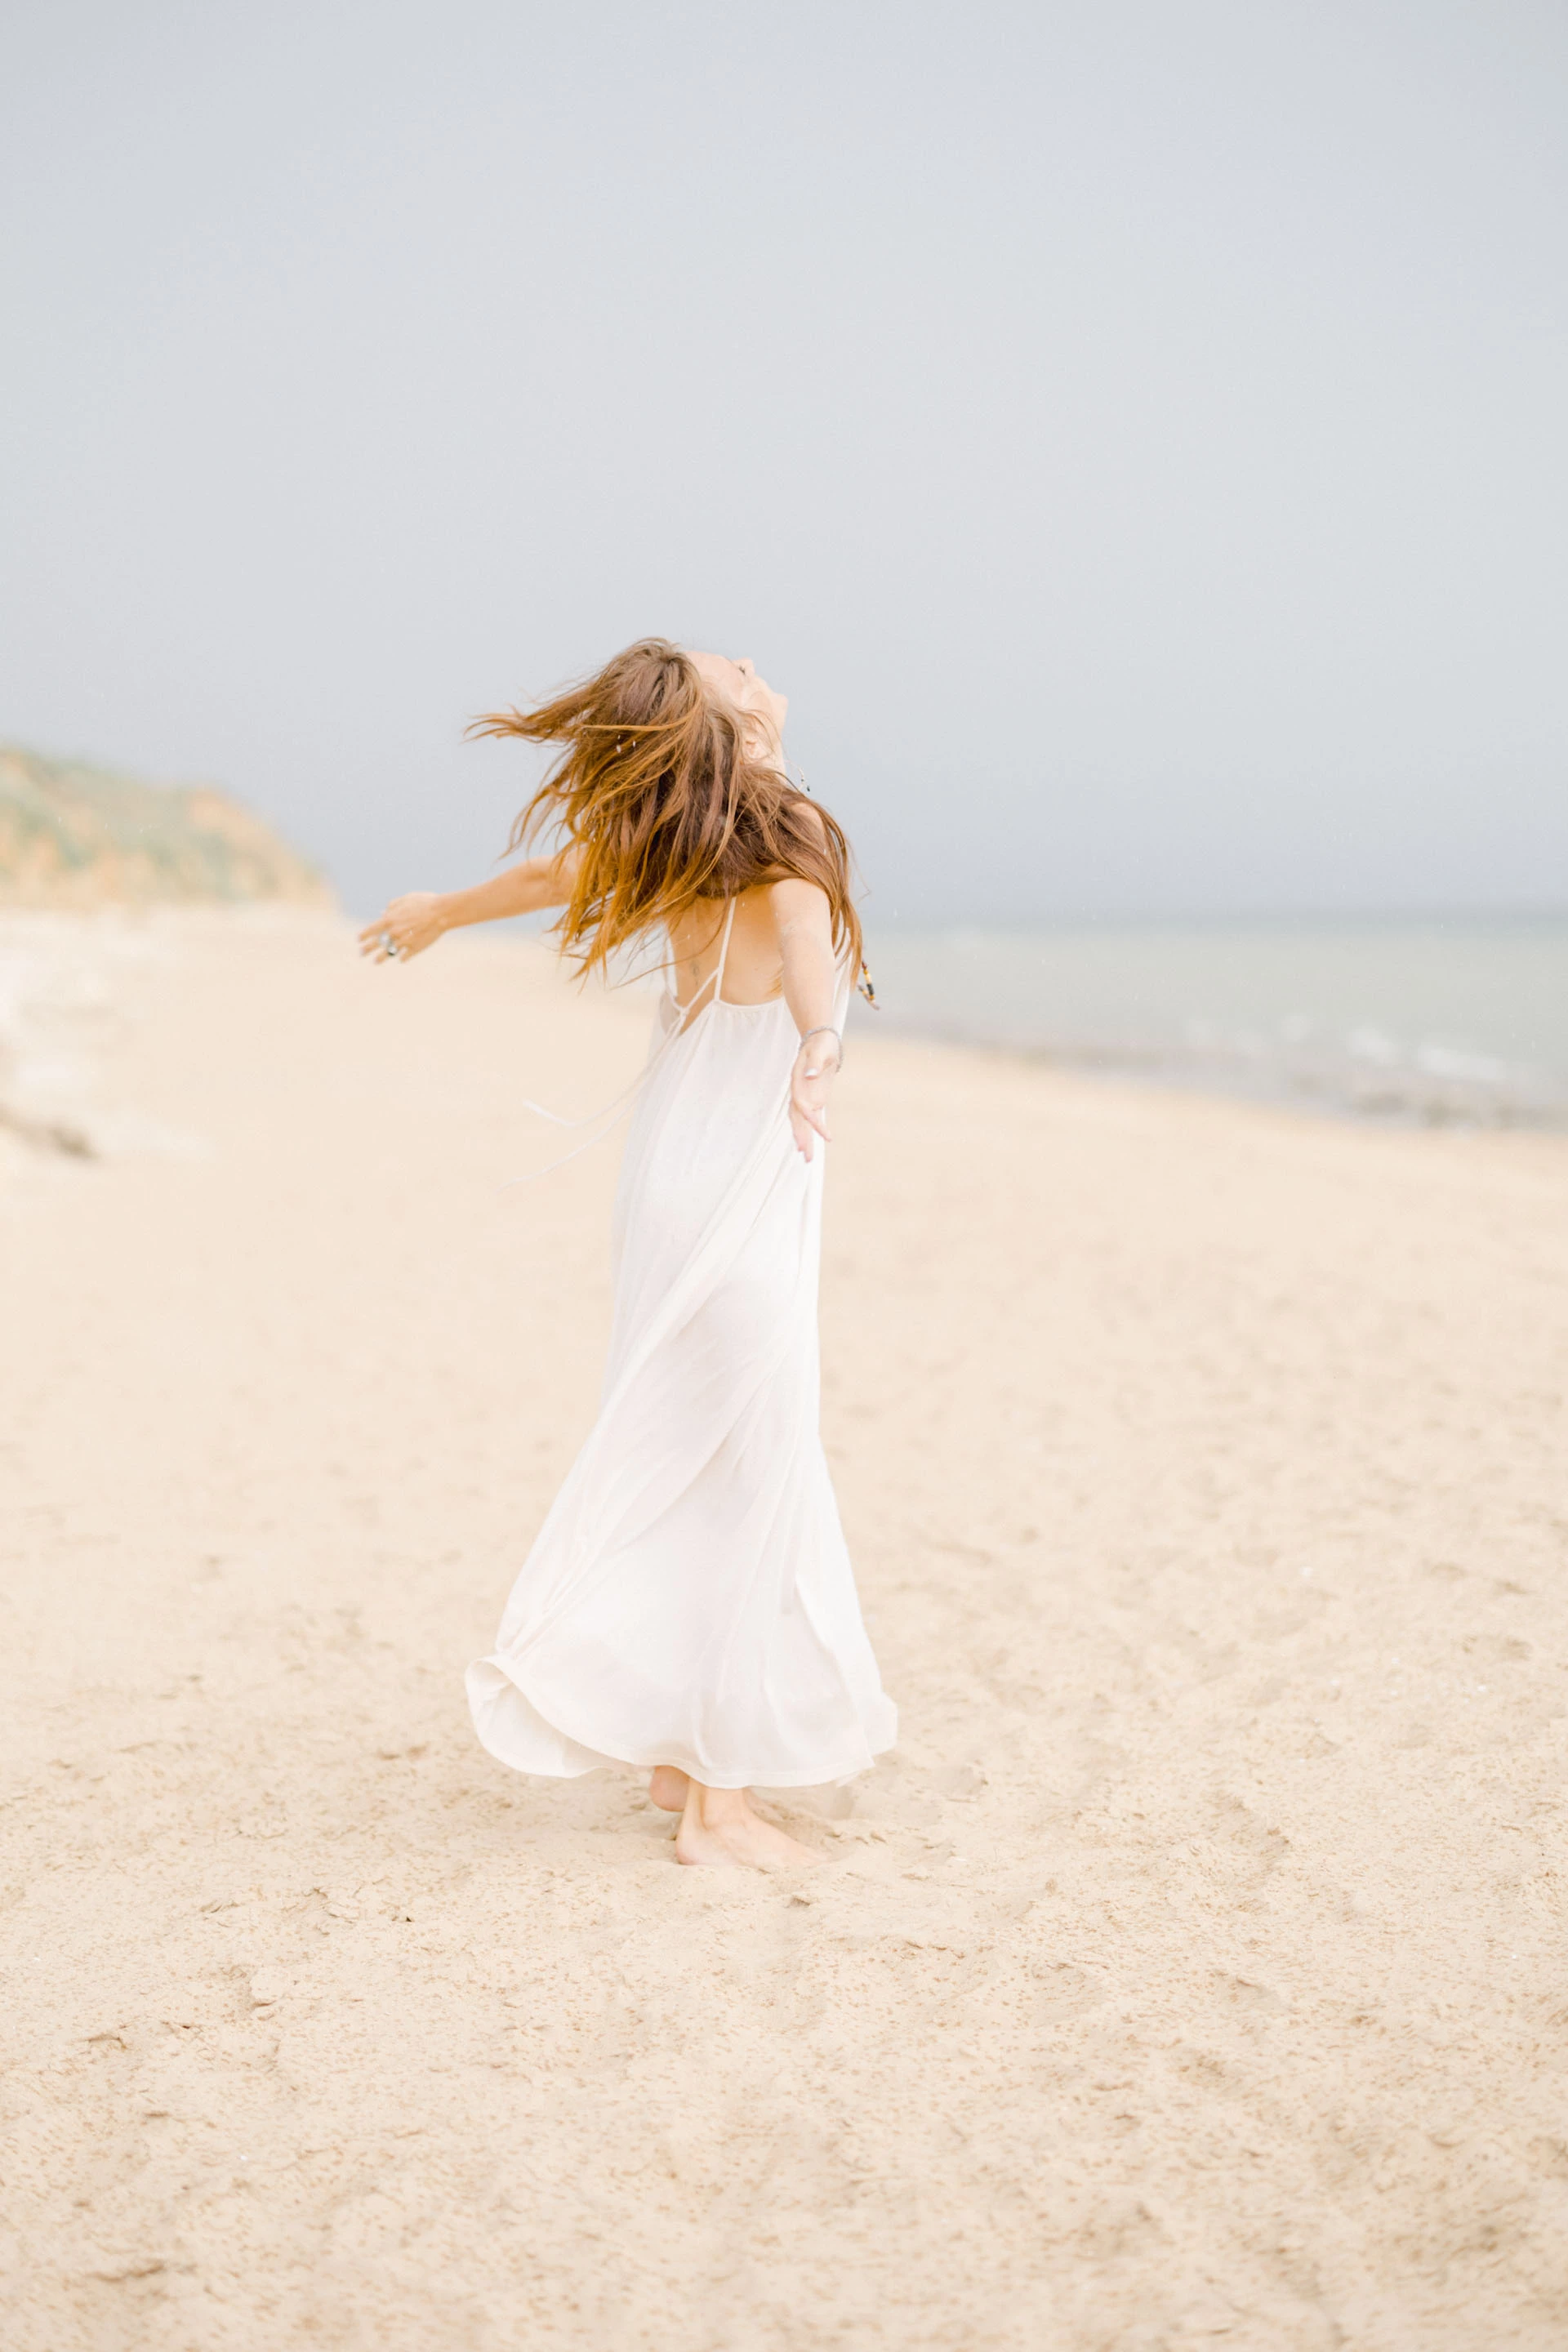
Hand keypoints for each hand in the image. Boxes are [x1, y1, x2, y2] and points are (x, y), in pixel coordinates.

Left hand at [357, 893, 446, 963]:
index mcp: (390, 919)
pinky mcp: (415, 949)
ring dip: (380, 958)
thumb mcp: (406, 899)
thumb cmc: (424, 902)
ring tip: (375, 961)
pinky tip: (401, 958)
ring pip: (388, 953)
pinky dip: (402, 957)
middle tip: (361, 953)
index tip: (359, 939)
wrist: (441, 912)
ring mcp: (404, 942)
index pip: (371, 930)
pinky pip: (405, 957)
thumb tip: (383, 912)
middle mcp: (394, 933)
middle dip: (366, 949)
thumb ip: (392, 906)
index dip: (363, 935)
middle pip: (376, 944)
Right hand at [789, 1031, 839, 1160]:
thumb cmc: (820, 1045)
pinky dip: (814, 1131)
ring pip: (802, 1122)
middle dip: (801, 1137)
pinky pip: (812, 1119)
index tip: (822, 1132)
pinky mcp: (814, 1100)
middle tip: (805, 1155)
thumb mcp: (820, 1050)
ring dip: (805, 1139)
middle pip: (797, 1119)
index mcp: (797, 1082)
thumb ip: (815, 1063)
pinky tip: (818, 1143)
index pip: (802, 1105)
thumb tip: (811, 1076)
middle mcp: (798, 1093)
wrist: (820, 1041)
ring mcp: (805, 1098)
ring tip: (808, 1159)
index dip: (810, 1119)